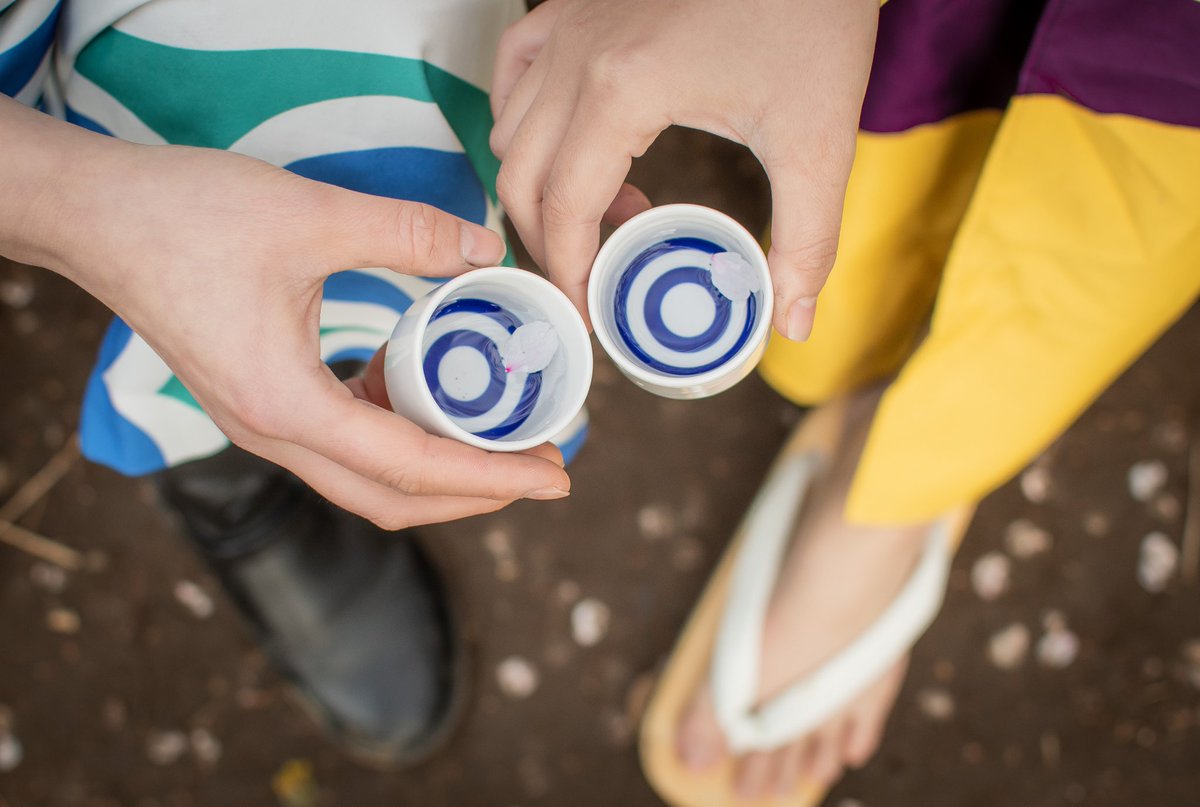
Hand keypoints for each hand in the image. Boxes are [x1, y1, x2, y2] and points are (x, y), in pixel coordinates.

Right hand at [1, 97, 570, 527]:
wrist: (96, 216)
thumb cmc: (185, 217)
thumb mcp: (312, 214)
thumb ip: (408, 234)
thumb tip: (487, 252)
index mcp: (288, 407)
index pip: (411, 467)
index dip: (491, 477)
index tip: (556, 477)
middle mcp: (274, 433)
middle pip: (392, 496)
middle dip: (476, 491)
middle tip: (545, 467)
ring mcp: (262, 422)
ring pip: (366, 476)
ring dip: (437, 466)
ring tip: (499, 435)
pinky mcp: (259, 398)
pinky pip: (342, 438)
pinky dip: (395, 429)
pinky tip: (424, 386)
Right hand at [489, 0, 878, 339]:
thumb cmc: (813, 16)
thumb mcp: (818, 139)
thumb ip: (807, 242)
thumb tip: (794, 321)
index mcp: (622, 91)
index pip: (563, 209)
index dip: (571, 275)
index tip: (590, 314)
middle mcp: (576, 55)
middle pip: (520, 178)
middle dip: (550, 243)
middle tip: (597, 276)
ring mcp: (569, 23)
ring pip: (509, 129)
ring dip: (542, 186)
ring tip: (612, 208)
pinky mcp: (575, 4)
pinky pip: (513, 72)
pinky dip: (523, 120)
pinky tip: (569, 143)